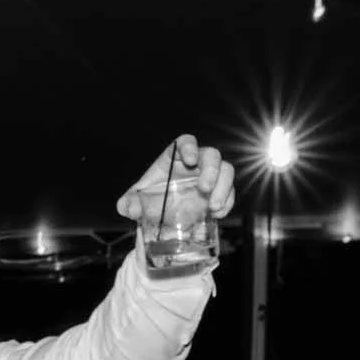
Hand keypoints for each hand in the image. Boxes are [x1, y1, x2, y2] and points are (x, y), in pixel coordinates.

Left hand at [116, 135, 235, 220]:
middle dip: (211, 170)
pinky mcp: (219, 192)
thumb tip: (128, 207)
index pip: (185, 142)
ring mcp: (210, 177)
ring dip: (224, 187)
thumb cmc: (147, 200)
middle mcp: (196, 163)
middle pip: (212, 155)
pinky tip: (218, 214)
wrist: (160, 217)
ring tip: (214, 207)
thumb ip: (128, 203)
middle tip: (204, 189)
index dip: (190, 146)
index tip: (190, 160)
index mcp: (174, 158)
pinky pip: (231, 191)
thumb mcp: (133, 202)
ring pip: (227, 170)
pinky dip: (228, 202)